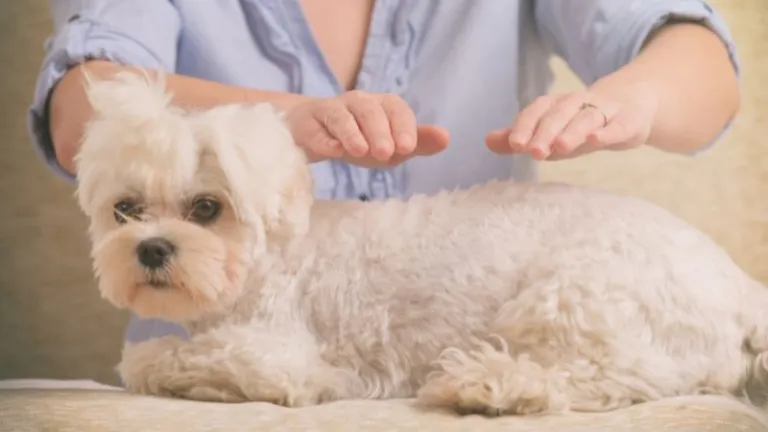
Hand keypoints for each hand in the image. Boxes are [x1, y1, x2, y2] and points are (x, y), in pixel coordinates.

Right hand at [285, 90, 449, 167]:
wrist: (315, 134)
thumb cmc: (361, 139)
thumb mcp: (391, 144)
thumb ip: (417, 142)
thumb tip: (446, 138)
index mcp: (382, 105)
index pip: (397, 109)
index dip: (403, 127)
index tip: (409, 147)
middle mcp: (357, 102)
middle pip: (369, 110)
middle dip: (380, 131)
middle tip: (387, 154)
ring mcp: (331, 111)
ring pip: (342, 117)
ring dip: (352, 133)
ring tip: (361, 152)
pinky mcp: (308, 124)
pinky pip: (316, 130)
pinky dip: (324, 139)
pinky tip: (333, 151)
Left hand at [485, 85, 658, 160]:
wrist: (632, 104)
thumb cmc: (581, 124)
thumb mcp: (550, 133)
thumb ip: (520, 138)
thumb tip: (487, 141)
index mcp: (556, 105)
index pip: (538, 111)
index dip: (526, 125)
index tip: (515, 144)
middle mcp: (578, 103)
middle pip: (560, 114)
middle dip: (545, 132)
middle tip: (533, 152)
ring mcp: (605, 111)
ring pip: (586, 118)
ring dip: (572, 131)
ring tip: (559, 148)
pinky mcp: (628, 122)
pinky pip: (616, 126)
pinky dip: (606, 132)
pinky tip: (595, 140)